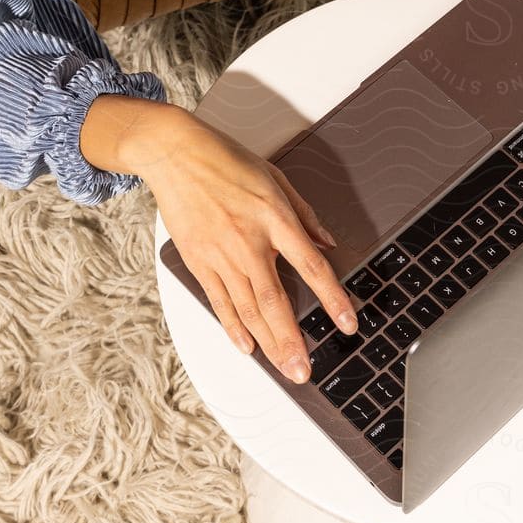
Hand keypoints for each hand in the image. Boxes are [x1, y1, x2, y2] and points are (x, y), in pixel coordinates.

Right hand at [100, 101, 359, 381]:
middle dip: (292, 340)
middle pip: (276, 300)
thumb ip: (305, 215)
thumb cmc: (225, 159)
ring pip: (248, 308)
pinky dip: (234, 326)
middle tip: (305, 370)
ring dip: (268, 343)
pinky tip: (246, 346)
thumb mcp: (275, 177)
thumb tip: (328, 244)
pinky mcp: (198, 260)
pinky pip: (219, 301)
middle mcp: (248, 240)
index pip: (311, 266)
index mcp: (274, 216)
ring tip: (283, 367)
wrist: (174, 153)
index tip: (348, 324)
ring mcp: (220, 254)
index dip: (333, 299)